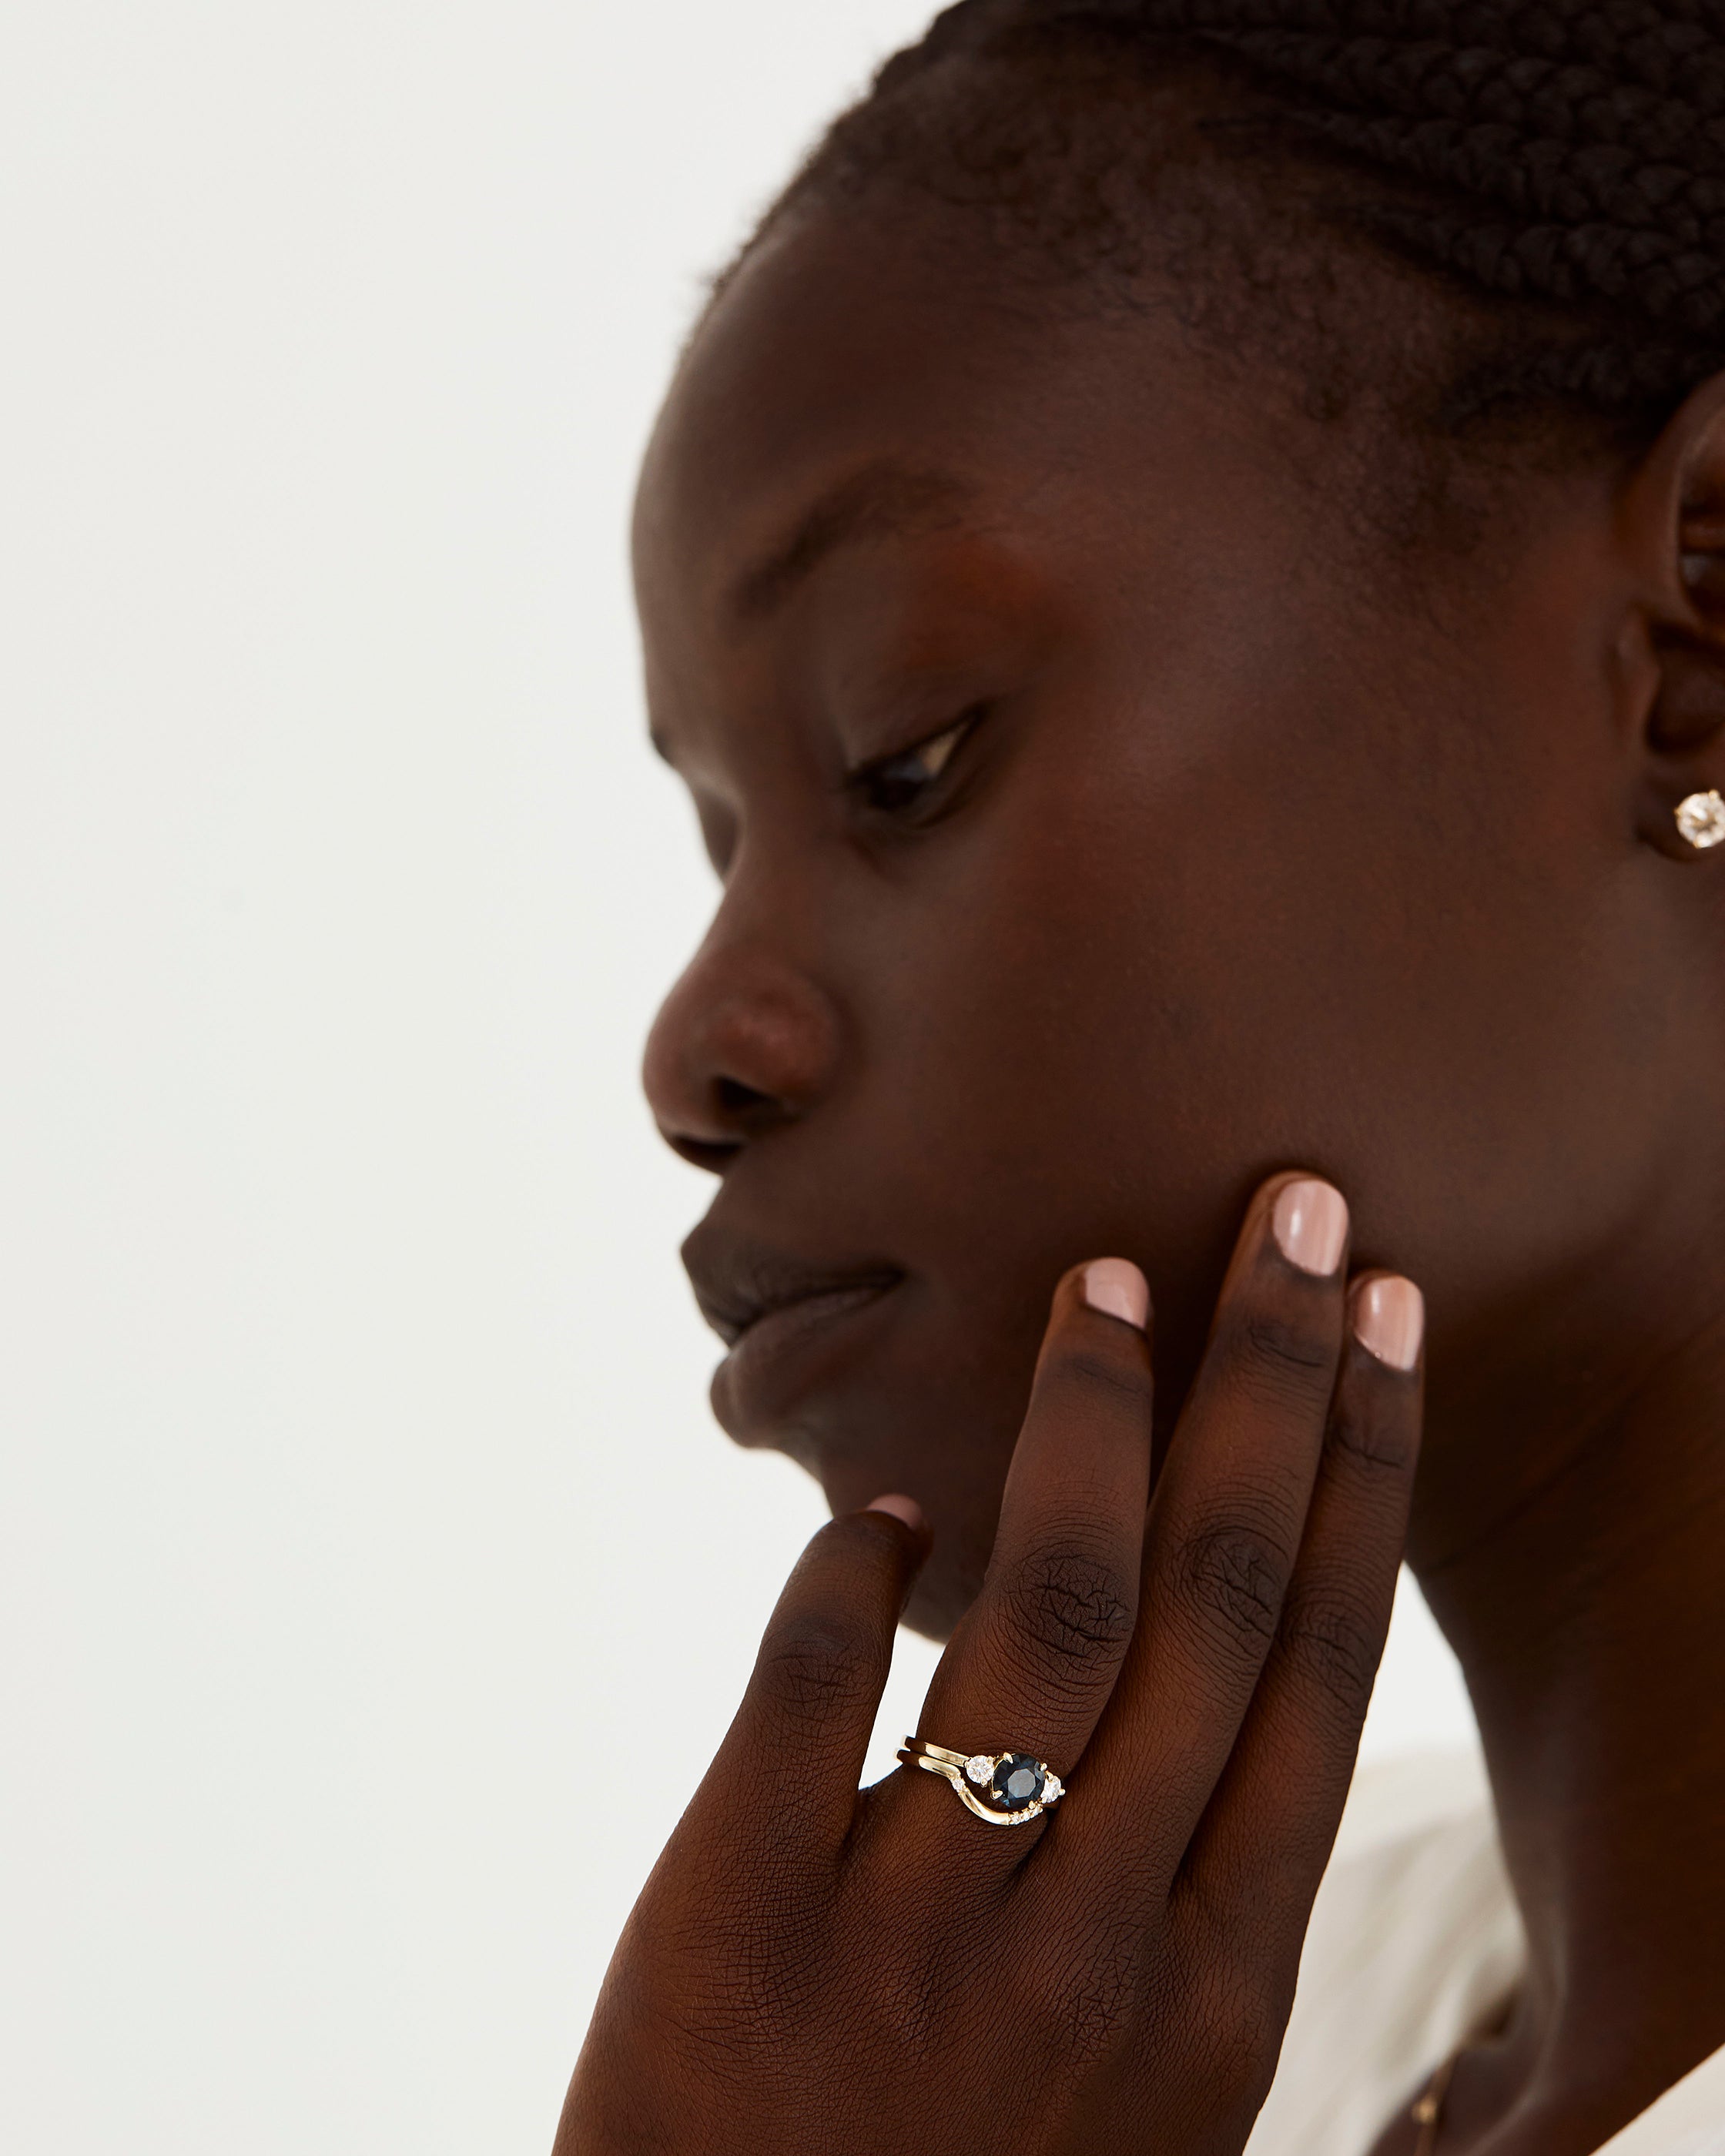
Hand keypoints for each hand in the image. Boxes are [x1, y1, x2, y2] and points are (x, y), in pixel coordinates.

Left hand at [559, 1174, 1423, 2154]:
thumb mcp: (1142, 2082)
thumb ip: (1182, 1895)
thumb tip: (1207, 1684)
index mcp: (1216, 1988)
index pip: (1317, 1673)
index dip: (1359, 1476)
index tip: (1385, 1324)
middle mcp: (1097, 1946)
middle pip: (1218, 1604)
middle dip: (1272, 1384)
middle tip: (1300, 1212)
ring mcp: (920, 1933)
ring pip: (1046, 1612)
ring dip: (1087, 1423)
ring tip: (1105, 1281)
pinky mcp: (740, 1923)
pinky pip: (813, 1689)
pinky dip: (853, 1570)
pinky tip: (885, 1504)